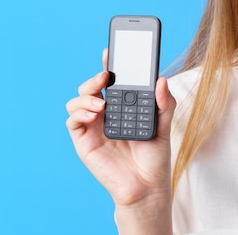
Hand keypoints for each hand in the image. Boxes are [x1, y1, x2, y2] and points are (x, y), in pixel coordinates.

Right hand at [66, 50, 176, 207]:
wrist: (147, 185)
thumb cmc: (155, 156)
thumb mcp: (164, 125)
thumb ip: (164, 103)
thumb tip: (162, 80)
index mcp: (125, 105)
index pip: (114, 80)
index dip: (110, 64)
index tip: (111, 51)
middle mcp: (107, 112)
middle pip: (93, 86)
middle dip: (96, 77)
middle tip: (106, 76)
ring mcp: (94, 125)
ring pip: (78, 100)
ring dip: (86, 95)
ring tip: (101, 103)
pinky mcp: (84, 140)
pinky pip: (72, 121)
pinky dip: (79, 113)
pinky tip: (94, 114)